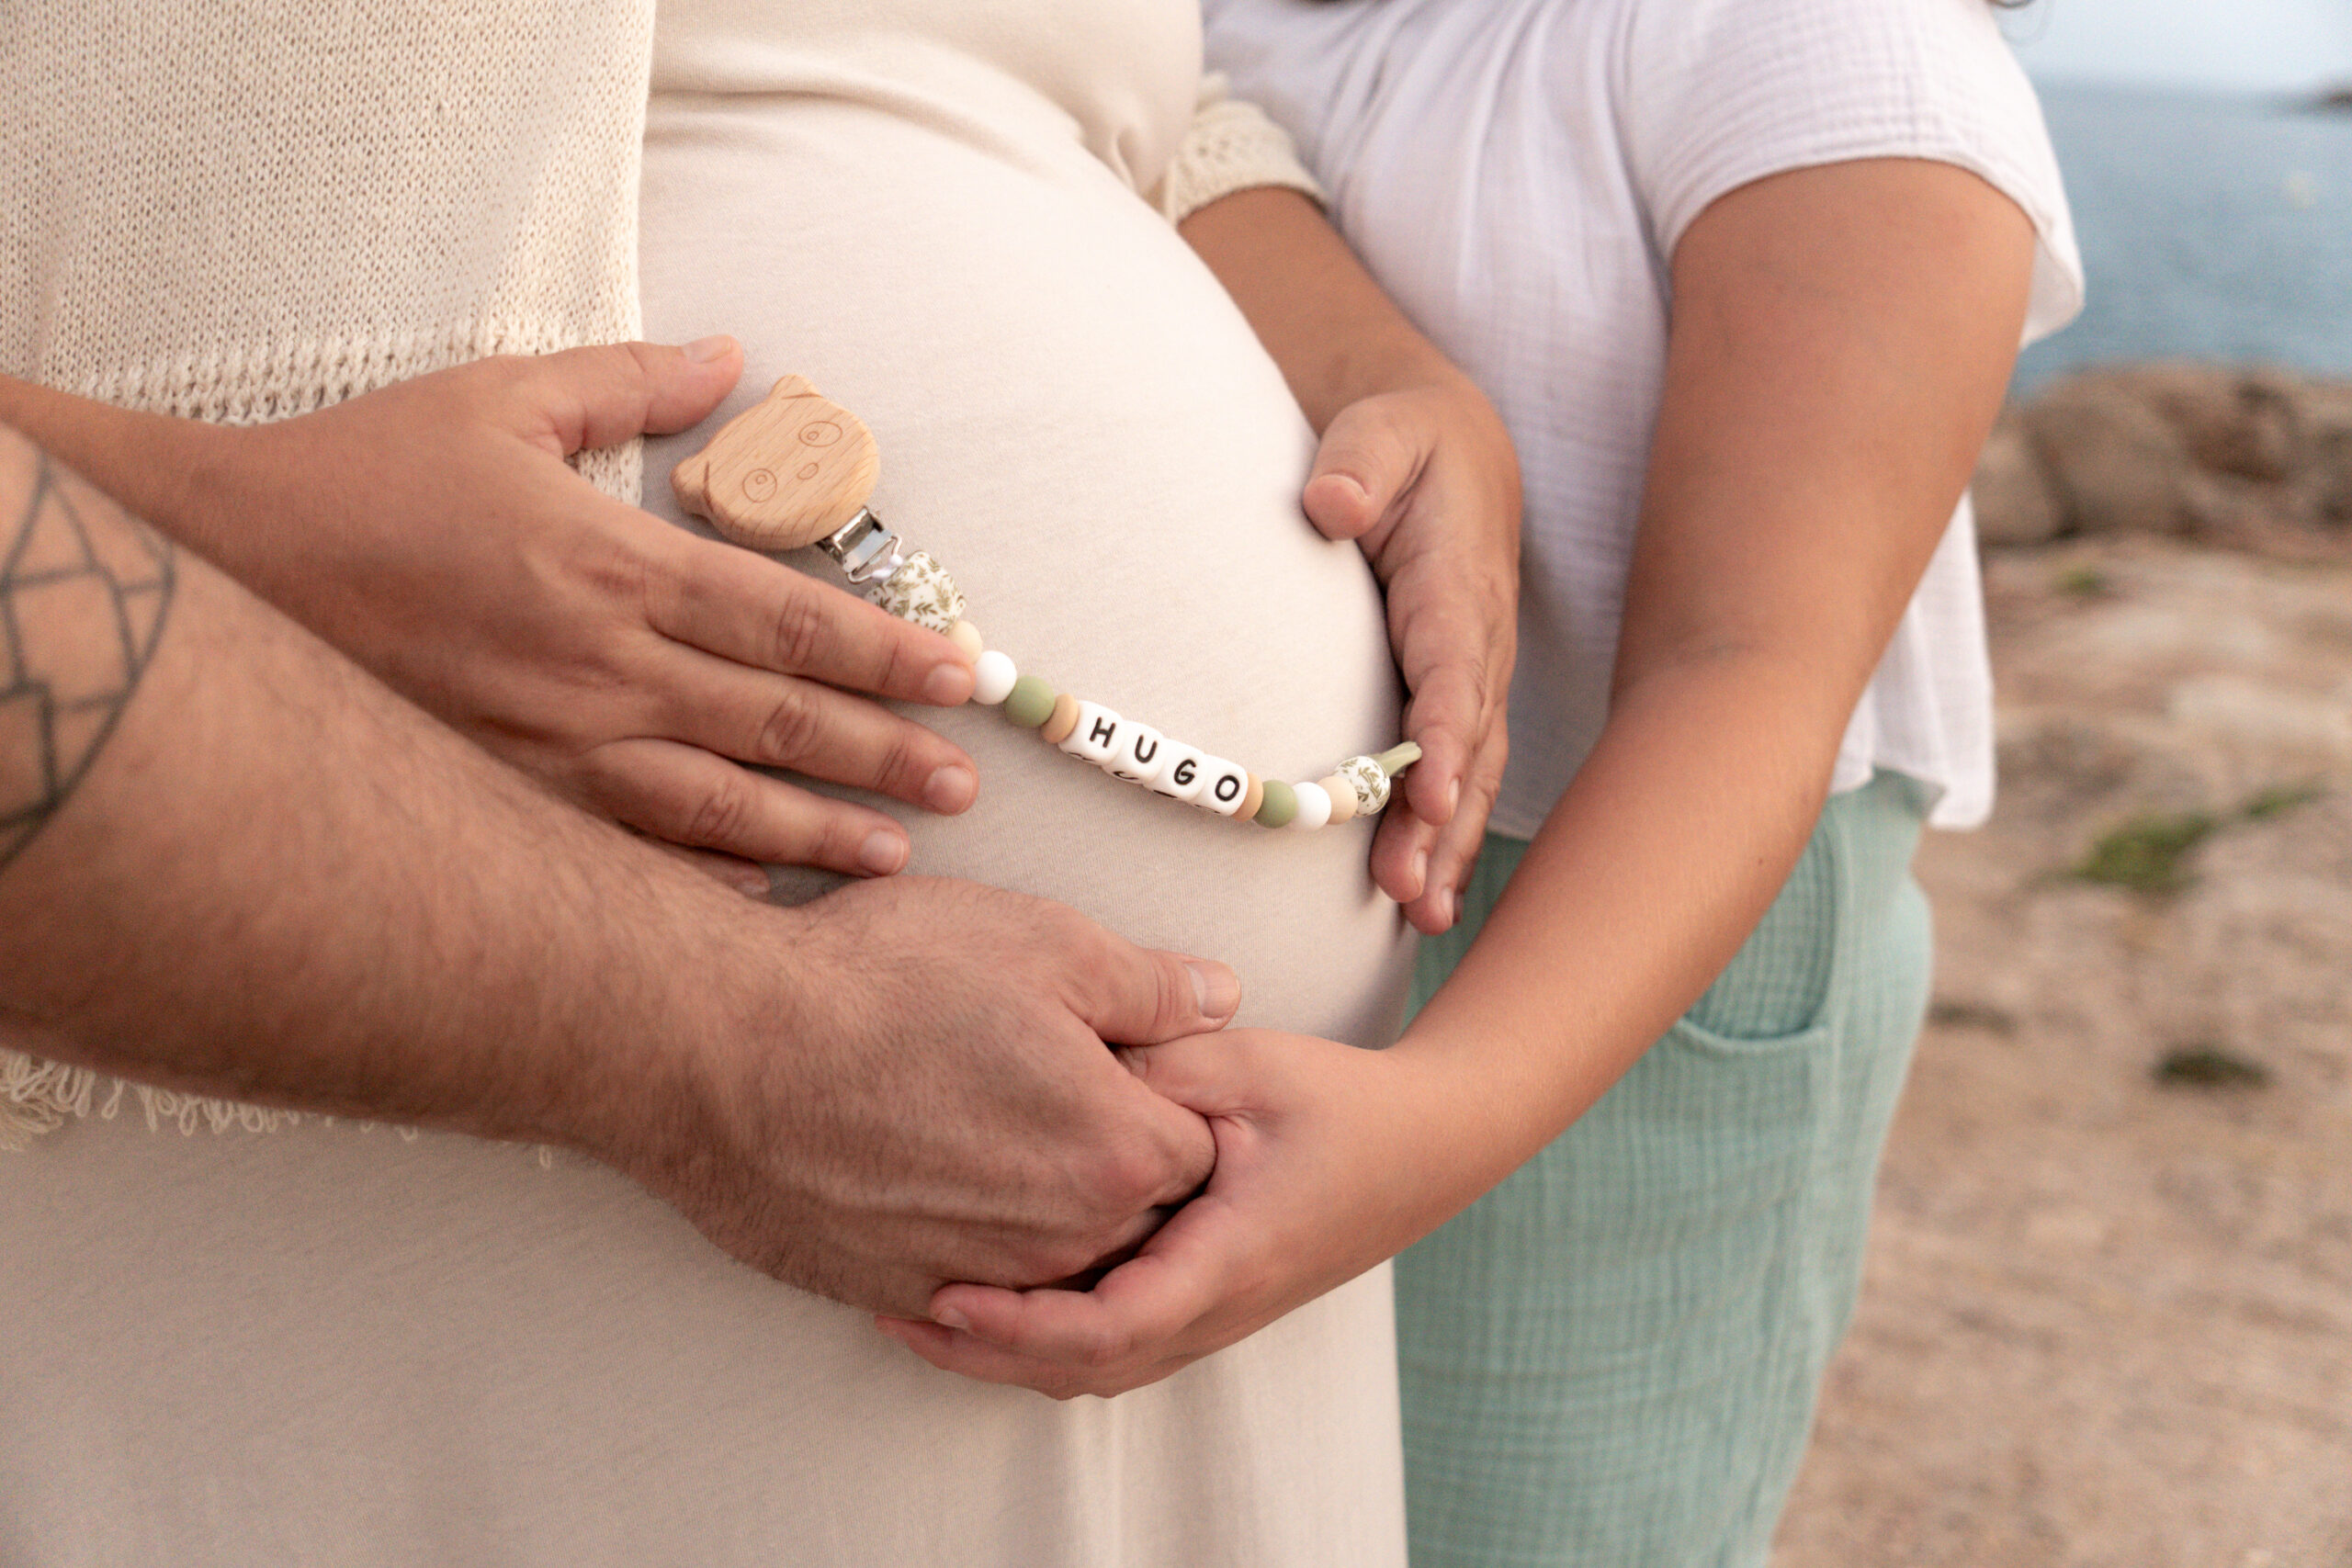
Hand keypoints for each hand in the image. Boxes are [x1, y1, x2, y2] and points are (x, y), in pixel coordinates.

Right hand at [179, 340, 979, 875]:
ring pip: (719, 809)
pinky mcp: (505, 804)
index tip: (961, 677)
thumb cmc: (355, 481)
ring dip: (818, 836)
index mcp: (614, 563)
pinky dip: (703, 885)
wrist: (212, 574)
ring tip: (898, 856)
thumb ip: (626, 380)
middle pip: (779, 722)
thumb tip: (729, 358)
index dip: (887, 653)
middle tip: (965, 782)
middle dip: (884, 756)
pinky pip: (628, 859)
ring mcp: (553, 751)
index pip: (789, 616)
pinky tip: (762, 903)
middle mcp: (600, 668)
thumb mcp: (495, 399)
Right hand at [606, 875, 1240, 1317]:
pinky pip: (965, 1281)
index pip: (1198, 1144)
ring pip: (1049, 1253)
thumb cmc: (875, 983)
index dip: (1165, 1091)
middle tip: (1045, 1082)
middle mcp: (1058, 1239)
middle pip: (1133, 1212)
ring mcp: (975, 1278)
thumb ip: (1151, 985)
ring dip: (1037, 1200)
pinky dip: (962, 1236)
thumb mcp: (1042, 942)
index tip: (1120, 1056)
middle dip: (1112, 1153)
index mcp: (1116, 1152)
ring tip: (978, 1118)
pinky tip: (923, 1166)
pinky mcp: (894, 1294)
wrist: (715, 1047)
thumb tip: (1217, 998)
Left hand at [876, 1029, 1465, 1395]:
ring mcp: (1220, 1315)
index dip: (1015, 1323)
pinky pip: (1121, 1345)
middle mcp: (1220, 1306)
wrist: (1431, 1143)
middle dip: (986, 1354)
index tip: (941, 1293)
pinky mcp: (1215, 1302)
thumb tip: (1059, 1064)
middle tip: (896, 1314)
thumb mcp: (1246, 1065)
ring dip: (1012, 1353)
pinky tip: (999, 1298)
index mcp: (1226, 1256)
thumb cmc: (1343, 1101)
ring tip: (924, 1314)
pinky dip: (1050, 1338)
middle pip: (1086, 1368)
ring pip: (1101, 1368)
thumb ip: (1155, 1070)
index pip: (1106, 1326)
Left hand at [1303, 376, 1517, 932]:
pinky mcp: (1459, 702)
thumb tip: (1329, 502)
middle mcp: (1478, 645)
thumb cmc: (1404, 444)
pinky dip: (1448, 839)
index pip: (1454, 671)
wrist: (1450, 453)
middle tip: (1411, 891)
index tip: (1425, 793)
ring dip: (1447, 847)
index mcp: (1457, 586)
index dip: (1445, 737)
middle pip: (1467, 747)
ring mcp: (1473, 681)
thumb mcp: (1381, 431)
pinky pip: (1460, 778)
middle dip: (1442, 822)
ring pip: (1470, 776)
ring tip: (1422, 917)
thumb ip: (1359, 461)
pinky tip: (1429, 906)